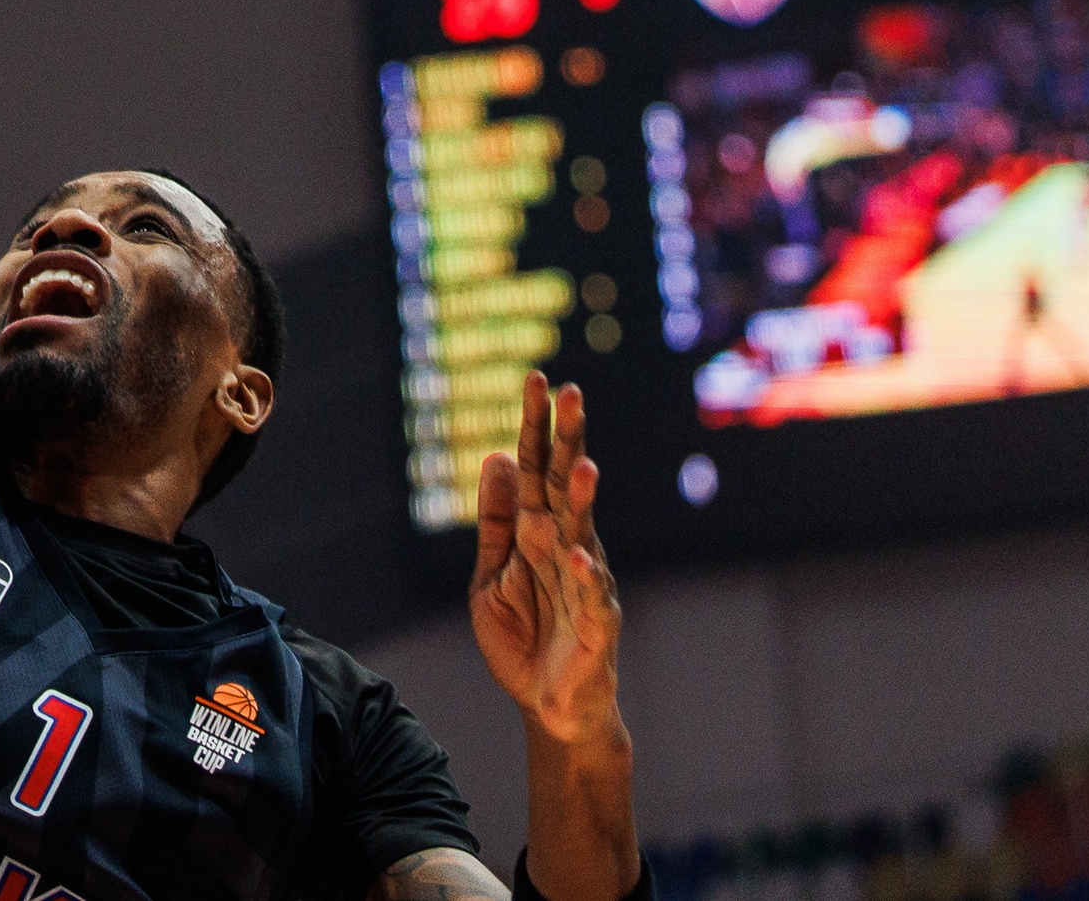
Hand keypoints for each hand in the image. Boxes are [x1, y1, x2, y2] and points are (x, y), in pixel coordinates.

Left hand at [469, 372, 623, 747]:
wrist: (547, 708)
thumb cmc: (524, 638)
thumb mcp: (491, 575)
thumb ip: (496, 522)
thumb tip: (497, 458)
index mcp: (538, 532)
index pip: (538, 469)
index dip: (536, 427)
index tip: (536, 379)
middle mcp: (567, 547)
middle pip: (567, 485)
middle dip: (568, 440)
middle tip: (571, 391)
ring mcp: (586, 584)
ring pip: (586, 532)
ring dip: (585, 499)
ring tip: (584, 465)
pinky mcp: (597, 626)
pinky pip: (593, 597)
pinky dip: (587, 576)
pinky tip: (579, 553)